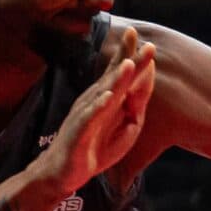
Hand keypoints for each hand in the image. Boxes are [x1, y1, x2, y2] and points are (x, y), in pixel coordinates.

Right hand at [40, 25, 155, 194]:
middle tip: (138, 37)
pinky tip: (108, 97)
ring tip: (129, 64)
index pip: (119, 74)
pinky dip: (98, 107)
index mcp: (106, 100)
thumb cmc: (95, 148)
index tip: (146, 40)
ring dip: (115, 79)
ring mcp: (85, 115)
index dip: (131, 56)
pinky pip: (89, 118)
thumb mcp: (124, 130)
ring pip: (102, 93)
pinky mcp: (78, 132)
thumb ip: (134, 108)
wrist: (65, 172)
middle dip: (127, 58)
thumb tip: (144, 88)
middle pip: (113, 77)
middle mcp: (94, 101)